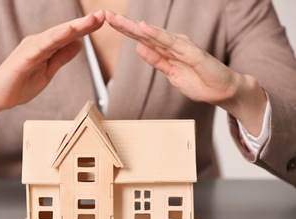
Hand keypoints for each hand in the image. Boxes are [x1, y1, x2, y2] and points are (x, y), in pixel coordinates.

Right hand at [0, 11, 105, 135]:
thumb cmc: (18, 85)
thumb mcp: (47, 73)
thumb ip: (61, 58)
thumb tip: (78, 45)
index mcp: (44, 47)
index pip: (68, 36)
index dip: (85, 29)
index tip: (102, 21)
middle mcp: (37, 43)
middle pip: (64, 32)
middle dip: (84, 24)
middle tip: (103, 15)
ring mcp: (30, 49)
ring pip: (56, 36)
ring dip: (74, 27)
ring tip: (91, 20)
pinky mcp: (23, 58)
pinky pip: (43, 46)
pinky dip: (57, 38)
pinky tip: (69, 32)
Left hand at [106, 11, 266, 135]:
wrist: (222, 91)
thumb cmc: (199, 82)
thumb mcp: (170, 73)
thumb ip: (156, 60)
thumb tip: (139, 47)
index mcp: (167, 50)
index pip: (142, 39)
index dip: (126, 31)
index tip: (110, 23)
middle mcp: (173, 44)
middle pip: (145, 33)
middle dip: (125, 25)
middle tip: (107, 15)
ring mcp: (182, 47)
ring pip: (154, 35)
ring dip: (135, 27)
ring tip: (118, 20)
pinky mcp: (191, 53)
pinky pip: (170, 43)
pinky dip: (156, 35)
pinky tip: (143, 29)